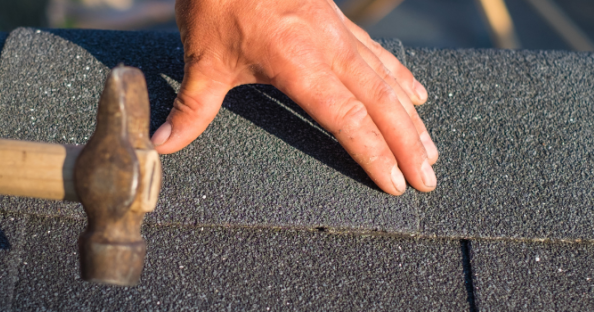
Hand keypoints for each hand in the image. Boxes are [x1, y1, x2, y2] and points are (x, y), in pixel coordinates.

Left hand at [152, 0, 437, 194]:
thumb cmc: (216, 2)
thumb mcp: (201, 57)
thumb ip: (190, 106)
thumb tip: (163, 144)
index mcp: (298, 63)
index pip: (346, 117)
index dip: (372, 152)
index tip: (393, 182)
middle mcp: (327, 47)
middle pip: (379, 102)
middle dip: (406, 142)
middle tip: (427, 179)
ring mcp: (336, 31)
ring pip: (385, 78)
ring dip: (409, 115)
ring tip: (430, 148)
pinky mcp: (335, 19)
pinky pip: (376, 53)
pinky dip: (398, 76)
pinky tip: (414, 93)